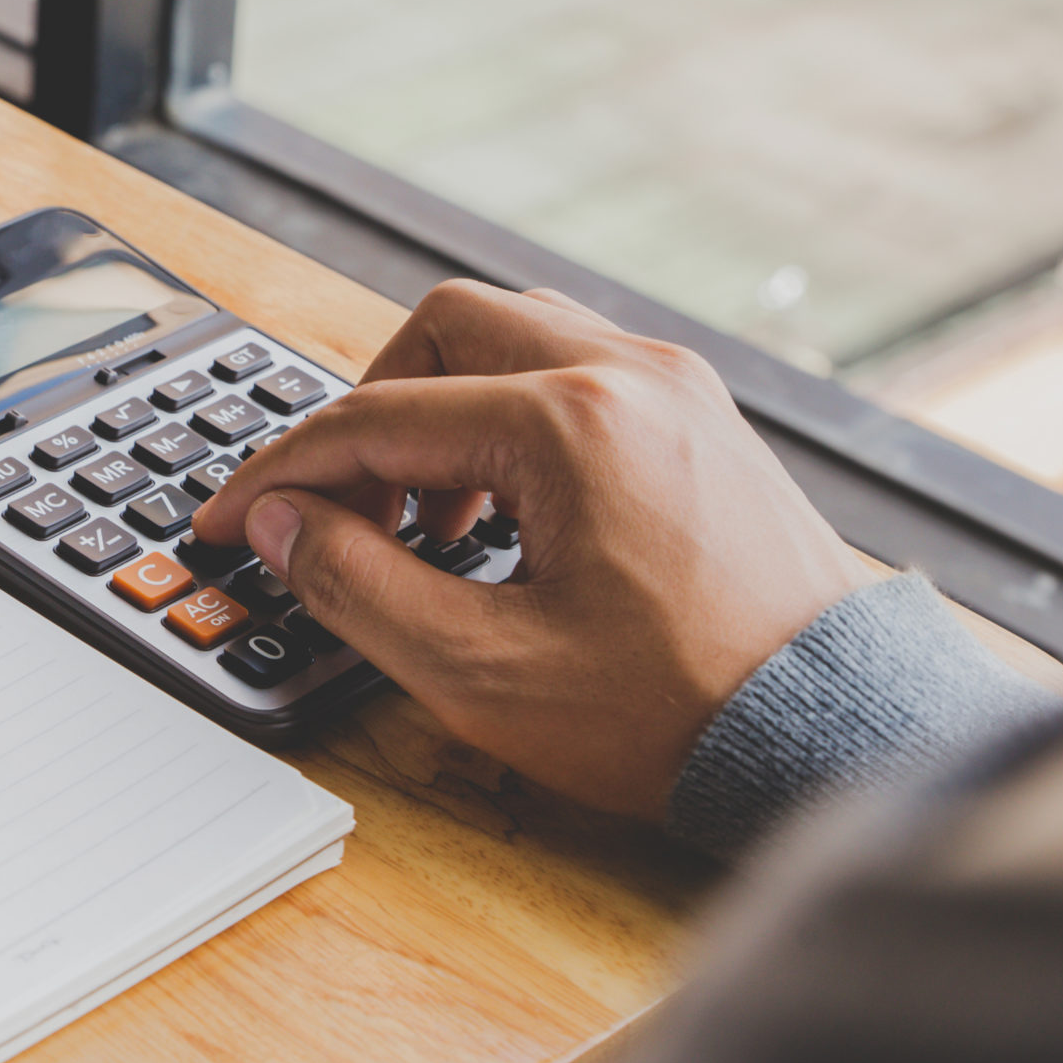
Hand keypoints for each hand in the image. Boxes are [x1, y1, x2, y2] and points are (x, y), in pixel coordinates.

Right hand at [191, 282, 872, 819]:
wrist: (832, 736)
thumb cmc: (677, 712)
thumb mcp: (480, 671)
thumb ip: (356, 585)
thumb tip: (282, 525)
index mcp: (571, 422)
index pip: (377, 417)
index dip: (281, 475)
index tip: (231, 523)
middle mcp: (629, 374)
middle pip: (444, 327)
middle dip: (364, 413)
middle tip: (327, 508)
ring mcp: (676, 389)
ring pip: (513, 336)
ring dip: (438, 408)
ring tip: (413, 521)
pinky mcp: (701, 421)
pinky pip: (573, 372)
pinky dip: (505, 421)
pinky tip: (495, 517)